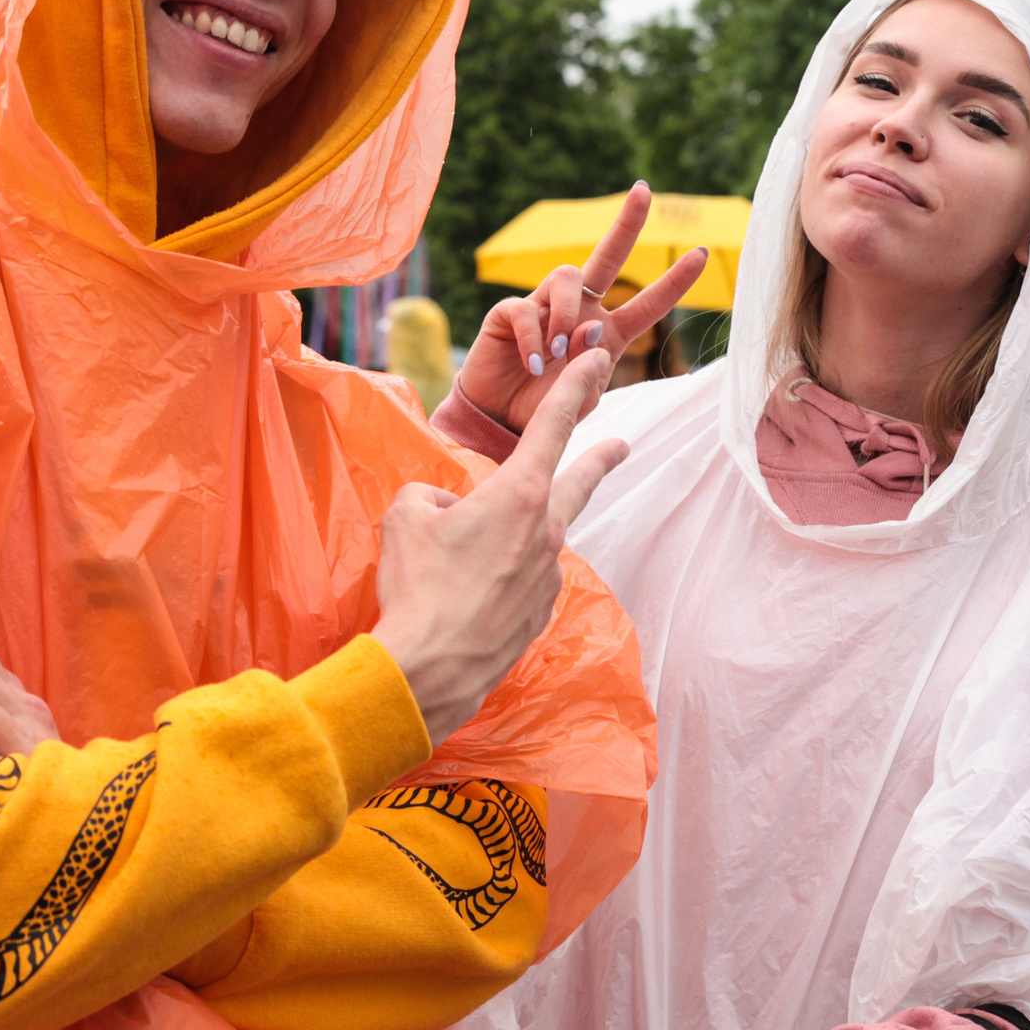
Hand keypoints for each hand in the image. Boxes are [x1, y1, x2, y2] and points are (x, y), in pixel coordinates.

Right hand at [372, 344, 629, 739]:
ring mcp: (547, 577)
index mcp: (519, 494)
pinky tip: (470, 595)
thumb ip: (431, 496)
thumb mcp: (406, 517)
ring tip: (464, 558)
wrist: (430, 668)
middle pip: (578, 482)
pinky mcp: (539, 615)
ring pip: (537, 539)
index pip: (553, 425)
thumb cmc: (417, 584)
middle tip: (622, 444)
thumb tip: (448, 509)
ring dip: (516, 536)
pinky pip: (522, 581)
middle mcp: (545, 532)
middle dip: (600, 459)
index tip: (597, 361)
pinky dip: (502, 578)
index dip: (575, 386)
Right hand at [459, 181, 708, 430]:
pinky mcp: (511, 312)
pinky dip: (535, 338)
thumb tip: (591, 328)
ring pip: (567, 276)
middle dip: (627, 224)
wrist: (499, 423)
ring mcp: (545, 307)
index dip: (674, 281)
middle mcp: (580, 311)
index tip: (702, 253)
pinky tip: (533, 363)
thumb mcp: (579, 401)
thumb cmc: (544, 410)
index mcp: (607, 333)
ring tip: (558, 353)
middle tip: (644, 190)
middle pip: (607, 258)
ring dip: (569, 315)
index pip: (648, 304)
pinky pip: (528, 308)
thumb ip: (591, 371)